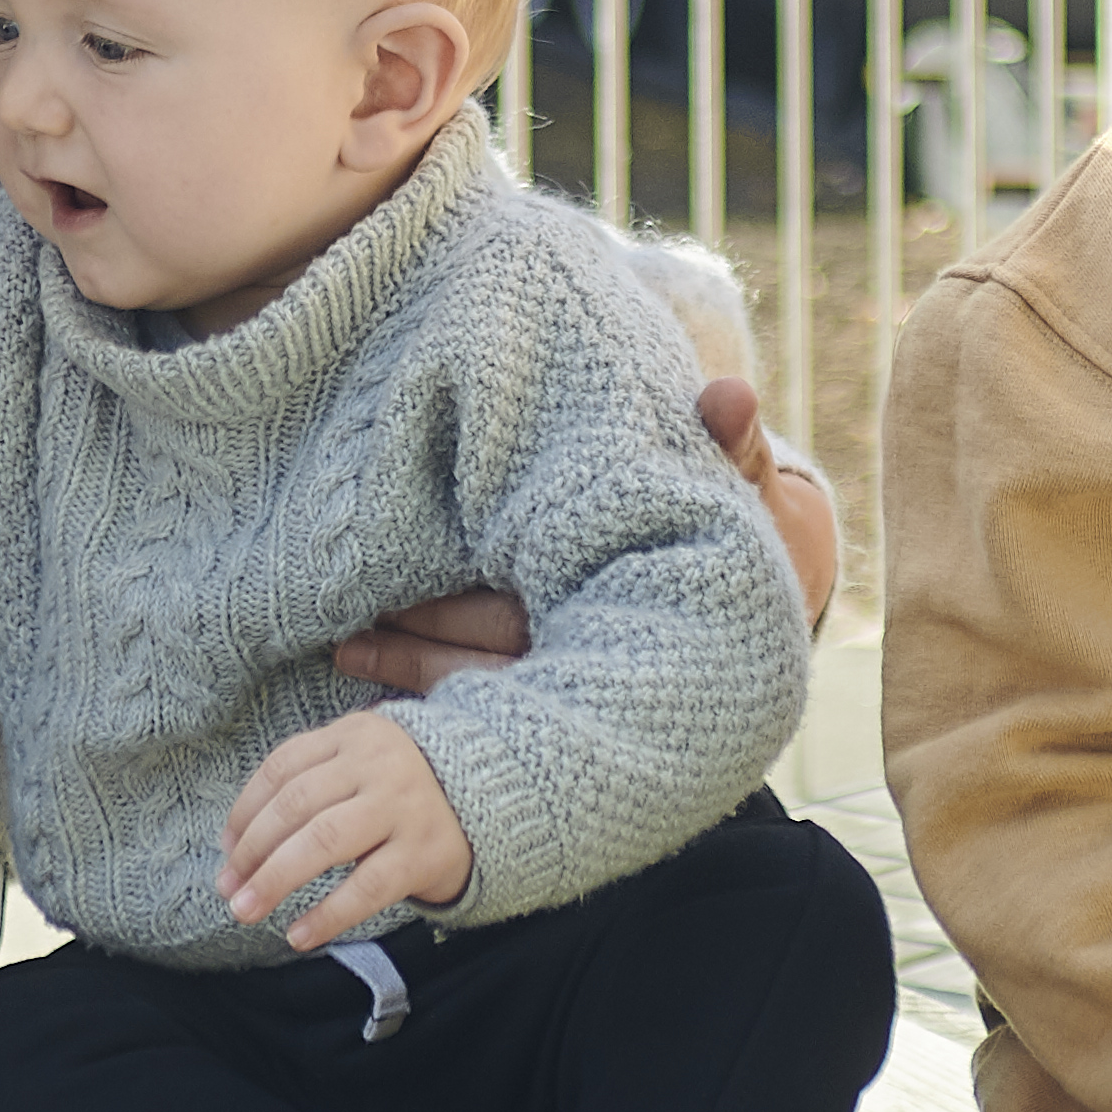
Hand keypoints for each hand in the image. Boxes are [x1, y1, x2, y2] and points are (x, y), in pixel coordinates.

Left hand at [224, 709, 471, 949]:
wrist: (498, 799)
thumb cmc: (407, 788)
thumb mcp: (365, 758)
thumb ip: (311, 779)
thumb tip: (236, 839)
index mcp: (356, 733)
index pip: (282, 767)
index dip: (245, 811)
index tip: (227, 849)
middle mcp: (379, 763)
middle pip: (295, 805)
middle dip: (252, 851)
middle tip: (227, 888)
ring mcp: (404, 807)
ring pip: (323, 842)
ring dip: (275, 880)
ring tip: (245, 910)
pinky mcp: (425, 852)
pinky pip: (366, 887)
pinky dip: (327, 914)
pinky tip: (299, 935)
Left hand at [315, 376, 840, 693]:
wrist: (768, 613)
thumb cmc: (738, 531)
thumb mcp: (744, 483)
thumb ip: (734, 438)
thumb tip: (730, 392)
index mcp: (619, 606)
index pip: (516, 619)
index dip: (446, 618)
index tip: (383, 604)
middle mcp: (597, 659)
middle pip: (488, 666)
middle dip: (415, 653)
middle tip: (343, 636)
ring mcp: (585, 692)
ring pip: (485, 697)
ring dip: (415, 681)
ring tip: (346, 654)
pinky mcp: (572, 705)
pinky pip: (494, 719)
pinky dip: (440, 714)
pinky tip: (385, 698)